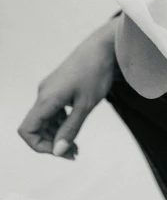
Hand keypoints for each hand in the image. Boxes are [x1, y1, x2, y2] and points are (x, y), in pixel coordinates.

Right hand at [17, 16, 119, 159]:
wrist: (105, 46)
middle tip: (74, 153)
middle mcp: (44, 93)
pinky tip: (75, 124)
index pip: (27, 130)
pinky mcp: (58, 85)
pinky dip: (60, 121)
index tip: (62, 150)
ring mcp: (50, 88)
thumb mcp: (86, 105)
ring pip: (45, 119)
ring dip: (57, 134)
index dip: (39, 146)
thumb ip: (71, 129)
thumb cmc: (96, 73)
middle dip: (52, 143)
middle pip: (36, 127)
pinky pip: (52, 109)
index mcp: (47, 98)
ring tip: (76, 145)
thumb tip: (58, 151)